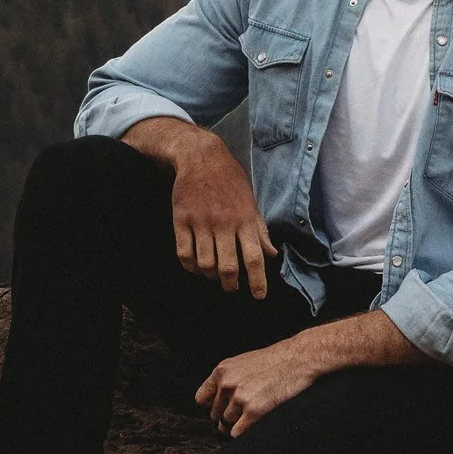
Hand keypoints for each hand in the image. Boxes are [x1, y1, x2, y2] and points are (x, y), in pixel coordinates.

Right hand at [170, 133, 277, 296]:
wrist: (201, 157)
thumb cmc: (230, 179)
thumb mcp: (250, 200)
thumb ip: (260, 229)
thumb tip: (271, 254)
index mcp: (244, 217)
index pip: (254, 256)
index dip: (257, 280)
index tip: (259, 296)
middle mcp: (223, 223)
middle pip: (227, 268)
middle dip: (231, 285)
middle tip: (233, 287)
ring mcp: (201, 222)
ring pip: (205, 265)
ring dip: (210, 276)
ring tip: (215, 274)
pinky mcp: (181, 221)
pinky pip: (184, 255)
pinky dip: (191, 267)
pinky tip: (197, 265)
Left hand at [196, 333, 320, 437]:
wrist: (298, 357)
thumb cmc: (274, 359)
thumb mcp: (243, 362)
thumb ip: (226, 378)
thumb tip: (214, 399)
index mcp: (222, 370)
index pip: (201, 399)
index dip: (212, 404)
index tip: (221, 405)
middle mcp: (227, 384)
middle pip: (215, 414)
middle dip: (226, 414)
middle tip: (243, 408)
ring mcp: (240, 398)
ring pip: (226, 424)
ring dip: (237, 422)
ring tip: (252, 410)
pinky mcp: (253, 410)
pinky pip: (236, 433)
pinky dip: (242, 431)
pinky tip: (253, 420)